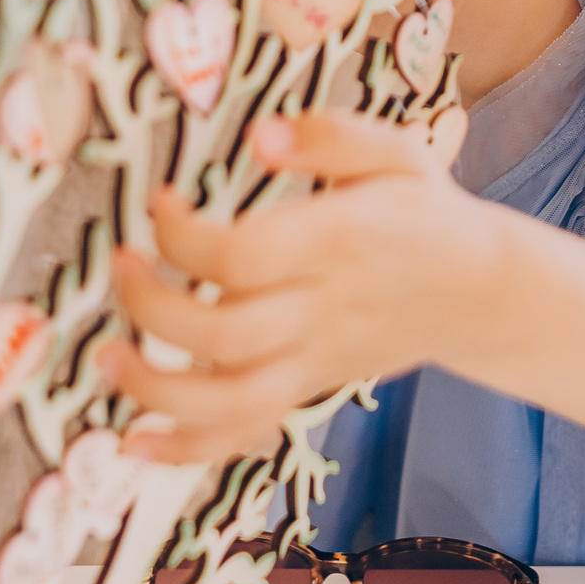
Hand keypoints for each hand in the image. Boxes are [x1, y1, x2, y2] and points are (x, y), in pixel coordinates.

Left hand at [100, 111, 490, 464]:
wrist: (478, 294)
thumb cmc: (425, 214)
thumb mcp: (398, 153)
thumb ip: (331, 135)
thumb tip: (260, 137)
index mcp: (339, 245)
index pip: (244, 256)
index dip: (184, 235)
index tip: (160, 202)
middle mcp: (322, 311)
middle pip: (223, 332)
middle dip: (151, 307)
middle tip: (122, 266)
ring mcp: (313, 361)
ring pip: (229, 401)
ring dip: (155, 389)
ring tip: (107, 358)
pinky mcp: (307, 389)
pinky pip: (245, 433)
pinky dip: (186, 448)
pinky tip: (135, 439)